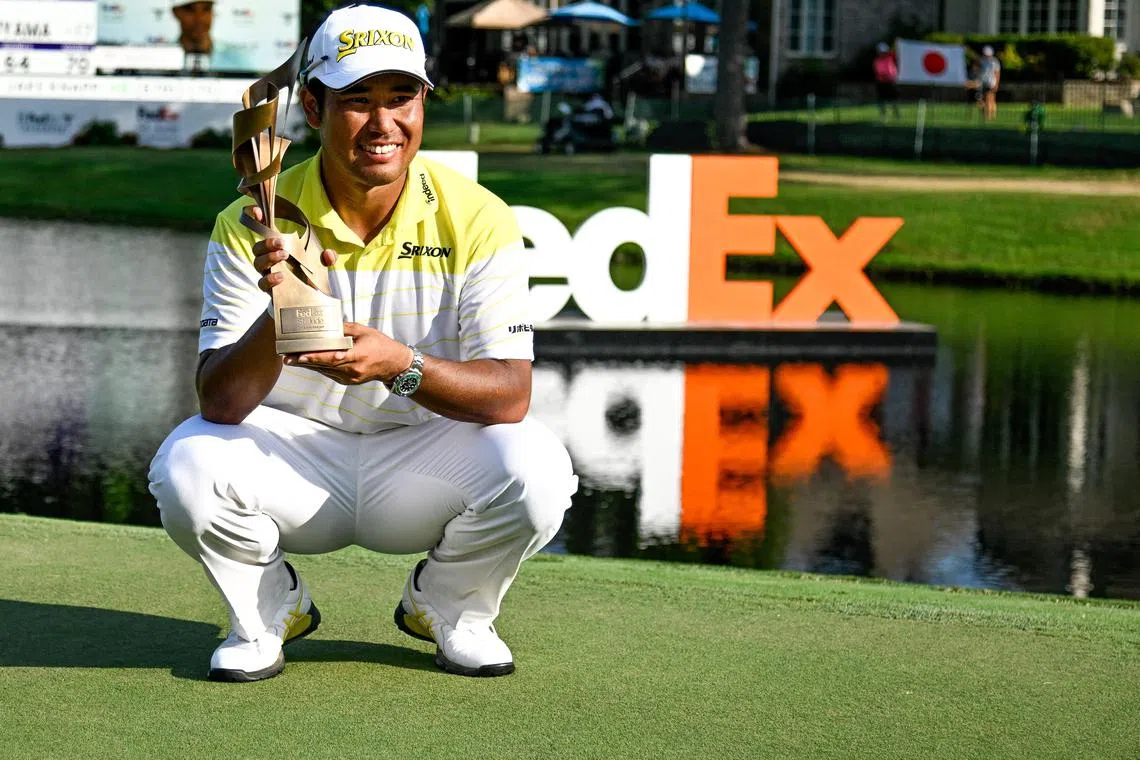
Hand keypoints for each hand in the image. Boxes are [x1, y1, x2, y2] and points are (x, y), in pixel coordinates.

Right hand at [246, 206, 336, 292]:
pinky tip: (282, 277)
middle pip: (257, 248)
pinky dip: (270, 279)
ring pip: (257, 263)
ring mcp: (267, 274)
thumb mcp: (320, 265)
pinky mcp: (269, 289)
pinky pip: (262, 283)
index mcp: (277, 249)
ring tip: (284, 255)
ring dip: (269, 257)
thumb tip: (329, 254)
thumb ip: (326, 257)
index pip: (263, 232)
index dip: (256, 219)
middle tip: (282, 243)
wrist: (305, 301)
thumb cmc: (308, 276)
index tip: (257, 212)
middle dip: (267, 243)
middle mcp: (268, 260)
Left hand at [283, 323, 414, 385]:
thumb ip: (345, 329)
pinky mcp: (349, 381)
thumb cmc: (381, 345)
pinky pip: (331, 374)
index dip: (315, 357)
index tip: (300, 356)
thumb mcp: (364, 331)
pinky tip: (309, 363)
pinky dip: (320, 368)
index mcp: (357, 355)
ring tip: (292, 359)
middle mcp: (352, 369)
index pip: (332, 357)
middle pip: (324, 366)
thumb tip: (328, 323)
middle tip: (287, 358)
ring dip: (309, 365)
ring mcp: (351, 377)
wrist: (395, 364)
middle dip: (304, 361)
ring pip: (325, 371)